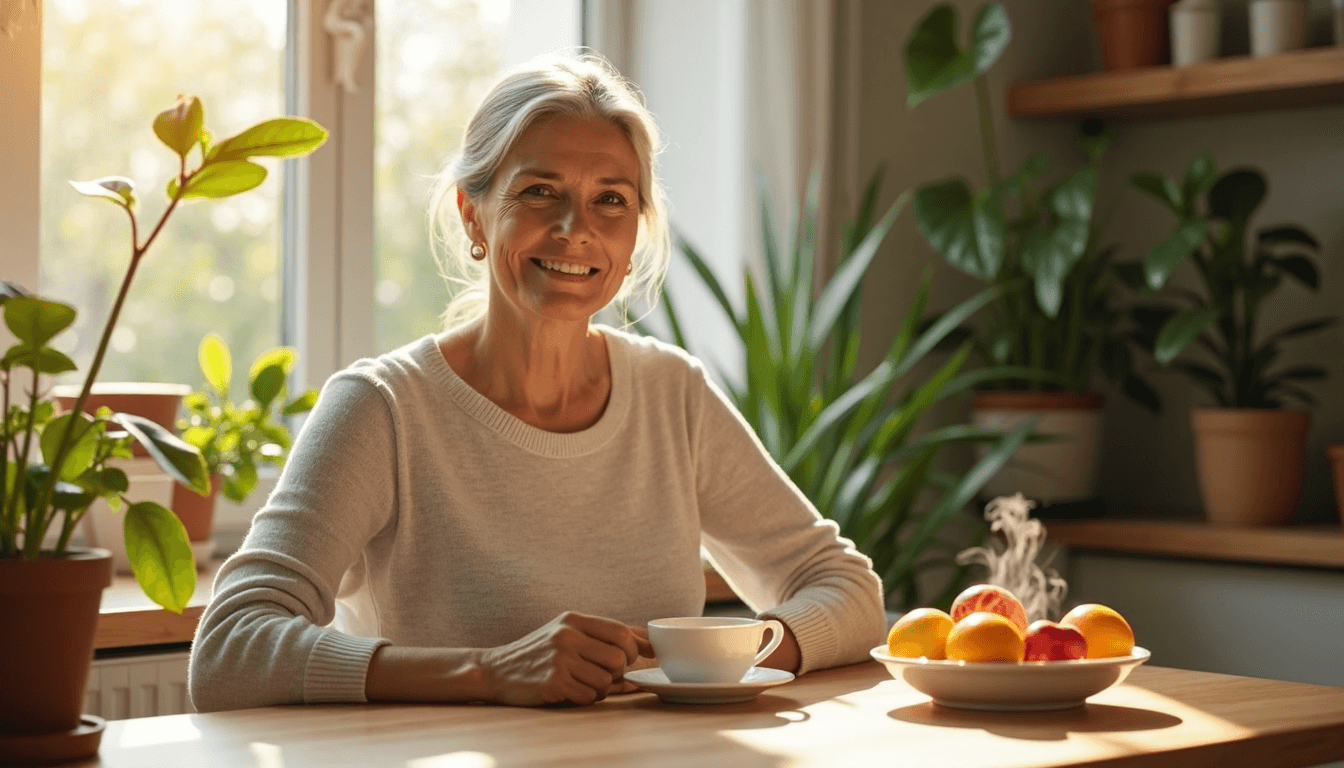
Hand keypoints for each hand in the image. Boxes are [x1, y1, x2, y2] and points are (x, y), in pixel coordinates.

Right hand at [478, 611, 653, 705]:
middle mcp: (567, 636)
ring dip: (601, 688)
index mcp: (574, 619)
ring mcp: (559, 660)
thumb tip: (649, 642)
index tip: (630, 658)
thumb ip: (605, 633)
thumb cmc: (540, 652)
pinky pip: (589, 696)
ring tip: (585, 683)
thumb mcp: (568, 631)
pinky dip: (586, 698)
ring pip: (606, 680)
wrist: (496, 670)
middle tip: (605, 673)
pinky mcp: (553, 683)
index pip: (621, 632)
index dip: (633, 650)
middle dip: (618, 671)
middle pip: (618, 658)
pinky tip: (571, 691)